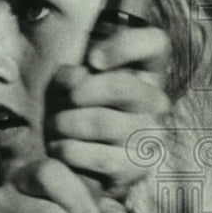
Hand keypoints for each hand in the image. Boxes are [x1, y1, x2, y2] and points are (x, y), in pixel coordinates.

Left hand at [45, 24, 170, 212]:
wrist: (76, 163)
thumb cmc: (74, 112)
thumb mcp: (68, 84)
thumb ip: (72, 75)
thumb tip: (78, 79)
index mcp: (145, 72)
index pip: (155, 44)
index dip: (125, 46)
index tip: (93, 59)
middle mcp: (156, 102)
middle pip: (122, 85)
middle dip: (79, 94)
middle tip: (59, 104)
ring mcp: (150, 136)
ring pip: (104, 123)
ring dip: (67, 124)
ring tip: (55, 128)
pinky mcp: (138, 168)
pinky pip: (101, 159)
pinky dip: (70, 152)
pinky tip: (61, 149)